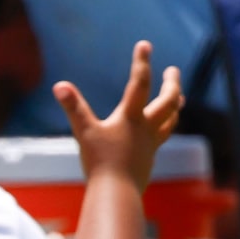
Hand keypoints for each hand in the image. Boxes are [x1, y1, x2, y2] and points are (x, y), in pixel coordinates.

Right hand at [57, 41, 185, 188]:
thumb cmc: (100, 163)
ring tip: (179, 98)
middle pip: (167, 101)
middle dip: (171, 83)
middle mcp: (146, 128)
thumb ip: (73, 107)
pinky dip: (166, 127)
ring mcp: (151, 144)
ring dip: (175, 105)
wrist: (117, 194)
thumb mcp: (84, 132)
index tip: (145, 45)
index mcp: (131, 118)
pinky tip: (162, 129)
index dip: (141, 62)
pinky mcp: (149, 157)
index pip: (139, 84)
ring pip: (170, 120)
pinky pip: (162, 137)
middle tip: (173, 70)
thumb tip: (60, 85)